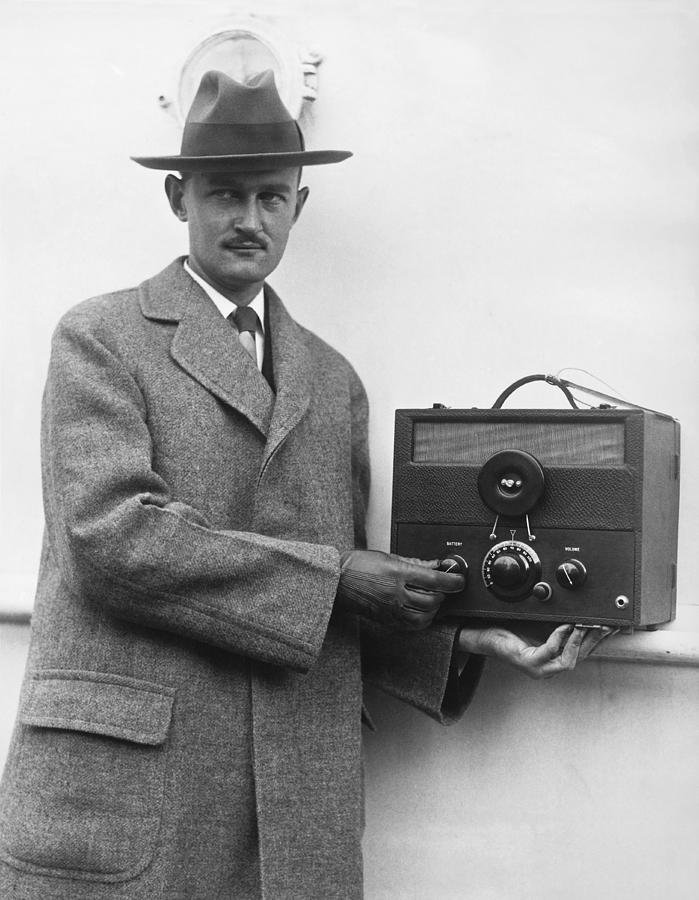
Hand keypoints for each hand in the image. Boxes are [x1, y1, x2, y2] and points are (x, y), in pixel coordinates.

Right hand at [336, 550, 464, 629]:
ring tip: (433, 599)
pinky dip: (423, 620)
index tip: (459, 580)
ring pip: (425, 616)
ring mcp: (392, 609)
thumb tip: (436, 564)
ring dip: (434, 609)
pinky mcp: (387, 620)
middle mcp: (396, 593)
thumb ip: (415, 562)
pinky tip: (421, 611)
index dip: (452, 581)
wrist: (337, 582)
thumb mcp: (389, 556)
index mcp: (397, 573)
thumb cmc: (359, 565)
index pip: (434, 579)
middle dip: (443, 595)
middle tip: (443, 587)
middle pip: (432, 600)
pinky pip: (412, 626)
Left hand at [458, 623, 616, 678]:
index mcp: (556, 659)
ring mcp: (541, 670)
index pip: (585, 651)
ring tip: (585, 624)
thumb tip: (580, 611)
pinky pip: (550, 652)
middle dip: (596, 640)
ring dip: (580, 641)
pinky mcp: (529, 664)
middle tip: (605, 625)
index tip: (614, 627)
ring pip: (570, 660)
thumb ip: (561, 622)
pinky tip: (565, 626)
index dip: (600, 640)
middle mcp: (551, 668)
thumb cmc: (512, 630)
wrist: (486, 636)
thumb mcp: (542, 625)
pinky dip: (560, 638)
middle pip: (582, 657)